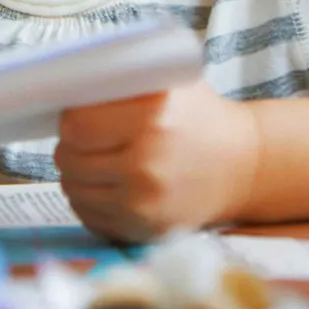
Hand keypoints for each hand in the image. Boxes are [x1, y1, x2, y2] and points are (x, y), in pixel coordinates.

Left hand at [54, 80, 261, 242]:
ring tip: (99, 159)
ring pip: (74, 188)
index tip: (82, 114)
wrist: (243, 166)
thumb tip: (66, 80)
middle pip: (69, 158)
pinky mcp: (143, 230)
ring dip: (78, 173)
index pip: (76, 124)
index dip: (72, 118)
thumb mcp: (169, 82)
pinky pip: (88, 215)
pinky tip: (110, 184)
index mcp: (151, 116)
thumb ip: (121, 78)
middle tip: (90, 138)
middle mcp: (147, 162)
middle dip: (72, 146)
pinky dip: (91, 199)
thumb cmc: (199, 116)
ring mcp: (144, 202)